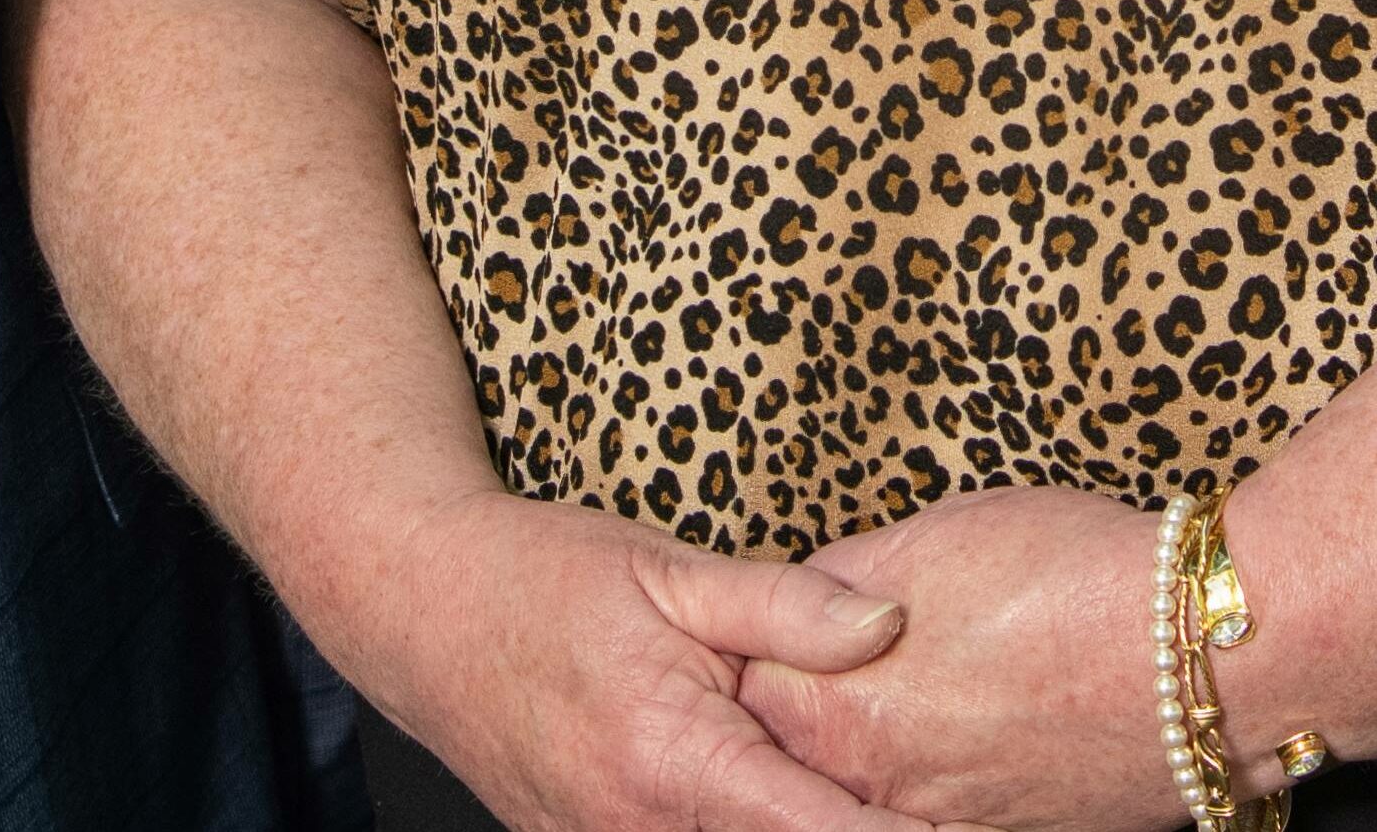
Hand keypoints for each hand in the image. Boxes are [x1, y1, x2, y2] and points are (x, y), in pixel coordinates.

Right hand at [331, 491, 927, 831]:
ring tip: (871, 810)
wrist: (415, 605)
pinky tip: (773, 803)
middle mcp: (638, 827)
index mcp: (676, 757)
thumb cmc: (542, 576)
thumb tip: (889, 625)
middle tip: (940, 812)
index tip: (961, 827)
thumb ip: (787, 605)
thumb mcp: (671, 570)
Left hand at [746, 487, 1200, 831]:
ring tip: (931, 701)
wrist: (1209, 651)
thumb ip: (842, 582)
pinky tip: (980, 743)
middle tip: (859, 665)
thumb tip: (805, 597)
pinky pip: (947, 820)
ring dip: (885, 756)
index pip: (748, 694)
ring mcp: (950, 823)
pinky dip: (947, 786)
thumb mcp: (929, 536)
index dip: (761, 653)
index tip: (771, 634)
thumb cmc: (1077, 578)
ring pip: (876, 796)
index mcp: (840, 708)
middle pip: (802, 760)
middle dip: (815, 715)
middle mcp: (882, 785)